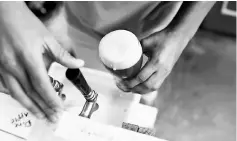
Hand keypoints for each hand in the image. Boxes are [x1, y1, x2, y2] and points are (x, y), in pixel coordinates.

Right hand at [0, 3, 83, 121]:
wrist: (2, 13)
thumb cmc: (25, 23)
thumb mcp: (47, 38)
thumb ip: (63, 55)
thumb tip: (78, 65)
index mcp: (29, 58)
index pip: (42, 85)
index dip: (51, 99)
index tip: (60, 109)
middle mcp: (15, 66)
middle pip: (31, 93)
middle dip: (43, 108)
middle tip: (53, 119)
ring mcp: (4, 68)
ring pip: (18, 94)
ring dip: (31, 107)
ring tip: (42, 117)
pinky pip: (9, 88)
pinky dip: (20, 98)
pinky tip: (27, 104)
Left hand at [117, 30, 189, 93]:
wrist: (179, 37)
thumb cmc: (163, 37)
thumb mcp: (146, 41)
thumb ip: (136, 49)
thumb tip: (124, 54)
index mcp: (156, 62)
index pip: (141, 77)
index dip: (130, 82)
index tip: (121, 82)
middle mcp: (162, 70)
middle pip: (147, 86)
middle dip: (134, 89)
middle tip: (123, 87)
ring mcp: (165, 73)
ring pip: (153, 88)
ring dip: (140, 91)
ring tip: (130, 89)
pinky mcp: (166, 73)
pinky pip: (157, 85)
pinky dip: (147, 89)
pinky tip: (140, 87)